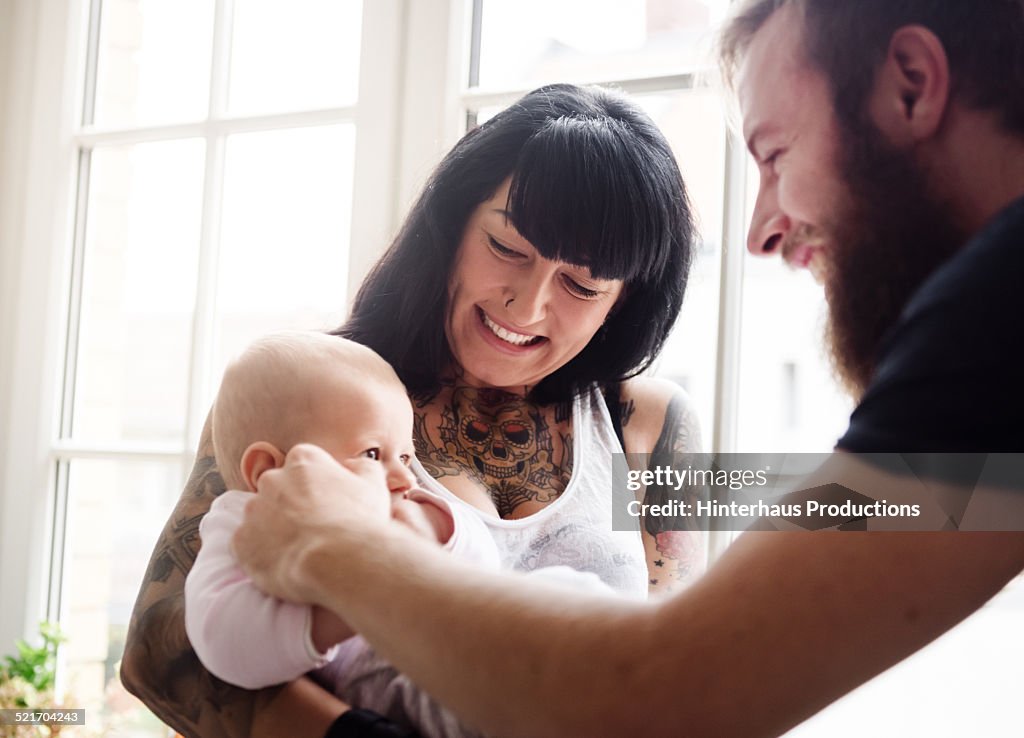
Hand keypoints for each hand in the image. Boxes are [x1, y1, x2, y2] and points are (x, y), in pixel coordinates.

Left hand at [232, 443, 391, 602]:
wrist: (339, 560)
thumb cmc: (360, 521)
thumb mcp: (374, 485)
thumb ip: (361, 467)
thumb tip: (353, 465)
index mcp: (303, 460)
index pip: (304, 466)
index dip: (316, 486)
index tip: (327, 504)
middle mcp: (272, 479)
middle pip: (278, 489)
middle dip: (291, 505)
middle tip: (314, 528)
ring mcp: (253, 511)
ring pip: (261, 517)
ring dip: (275, 529)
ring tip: (300, 549)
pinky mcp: (241, 541)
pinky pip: (247, 545)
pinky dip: (261, 553)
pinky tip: (284, 563)